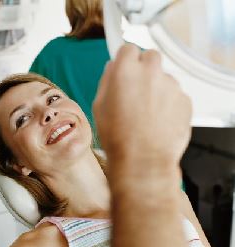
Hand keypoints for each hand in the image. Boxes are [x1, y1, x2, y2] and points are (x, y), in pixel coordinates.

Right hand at [93, 44, 191, 174]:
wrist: (142, 160)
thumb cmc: (118, 137)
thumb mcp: (99, 106)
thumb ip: (106, 81)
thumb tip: (112, 68)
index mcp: (125, 70)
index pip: (128, 48)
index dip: (125, 59)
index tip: (125, 67)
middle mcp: (150, 72)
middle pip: (150, 57)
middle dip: (143, 68)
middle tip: (136, 89)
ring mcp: (170, 85)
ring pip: (164, 77)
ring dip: (156, 87)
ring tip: (146, 112)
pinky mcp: (184, 100)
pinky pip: (175, 94)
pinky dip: (168, 103)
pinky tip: (157, 120)